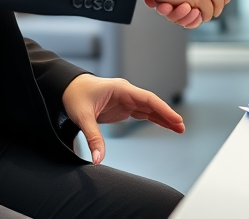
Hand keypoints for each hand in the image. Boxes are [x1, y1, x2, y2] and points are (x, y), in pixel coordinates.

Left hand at [61, 74, 184, 163]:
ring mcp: (126, 100)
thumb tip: (98, 160)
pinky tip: (165, 125)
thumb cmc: (74, 96)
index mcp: (121, 89)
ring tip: (179, 129)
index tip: (175, 119)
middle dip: (167, 115)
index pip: (147, 99)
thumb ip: (93, 137)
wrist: (66, 88)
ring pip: (149, 109)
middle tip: (181, 127)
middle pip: (152, 104)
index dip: (163, 109)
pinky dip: (154, 119)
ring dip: (163, 118)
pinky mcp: (123, 107)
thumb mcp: (82, 116)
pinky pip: (142, 113)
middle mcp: (126, 93)